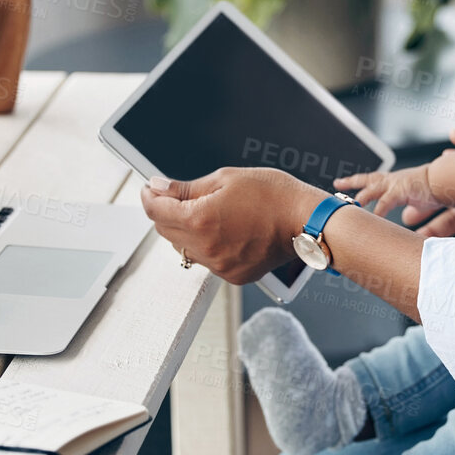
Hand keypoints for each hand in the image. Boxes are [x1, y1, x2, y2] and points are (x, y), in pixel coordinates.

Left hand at [140, 168, 322, 283]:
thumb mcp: (226, 179)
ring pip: (184, 249)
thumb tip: (158, 188)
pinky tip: (221, 230)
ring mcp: (219, 266)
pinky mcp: (233, 275)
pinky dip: (205, 246)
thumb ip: (186, 188)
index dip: (149, 196)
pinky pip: (206, 261)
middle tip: (174, 197)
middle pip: (165, 232)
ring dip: (184, 231)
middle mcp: (206, 248)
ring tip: (203, 212)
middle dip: (165, 212)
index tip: (150, 188)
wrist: (305, 221)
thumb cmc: (272, 194)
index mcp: (200, 220)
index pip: (155, 211)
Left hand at [334, 163, 444, 222]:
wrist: (448, 179)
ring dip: (360, 197)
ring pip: (371, 189)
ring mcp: (395, 184)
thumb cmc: (437, 188)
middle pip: (367, 179)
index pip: (373, 180)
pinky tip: (372, 218)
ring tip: (349, 206)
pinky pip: (384, 202)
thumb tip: (406, 218)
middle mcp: (393, 180)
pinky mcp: (401, 190)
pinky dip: (377, 211)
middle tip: (337, 184)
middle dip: (351, 182)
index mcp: (396, 180)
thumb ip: (412, 209)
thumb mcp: (421, 200)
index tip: (345, 183)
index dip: (359, 182)